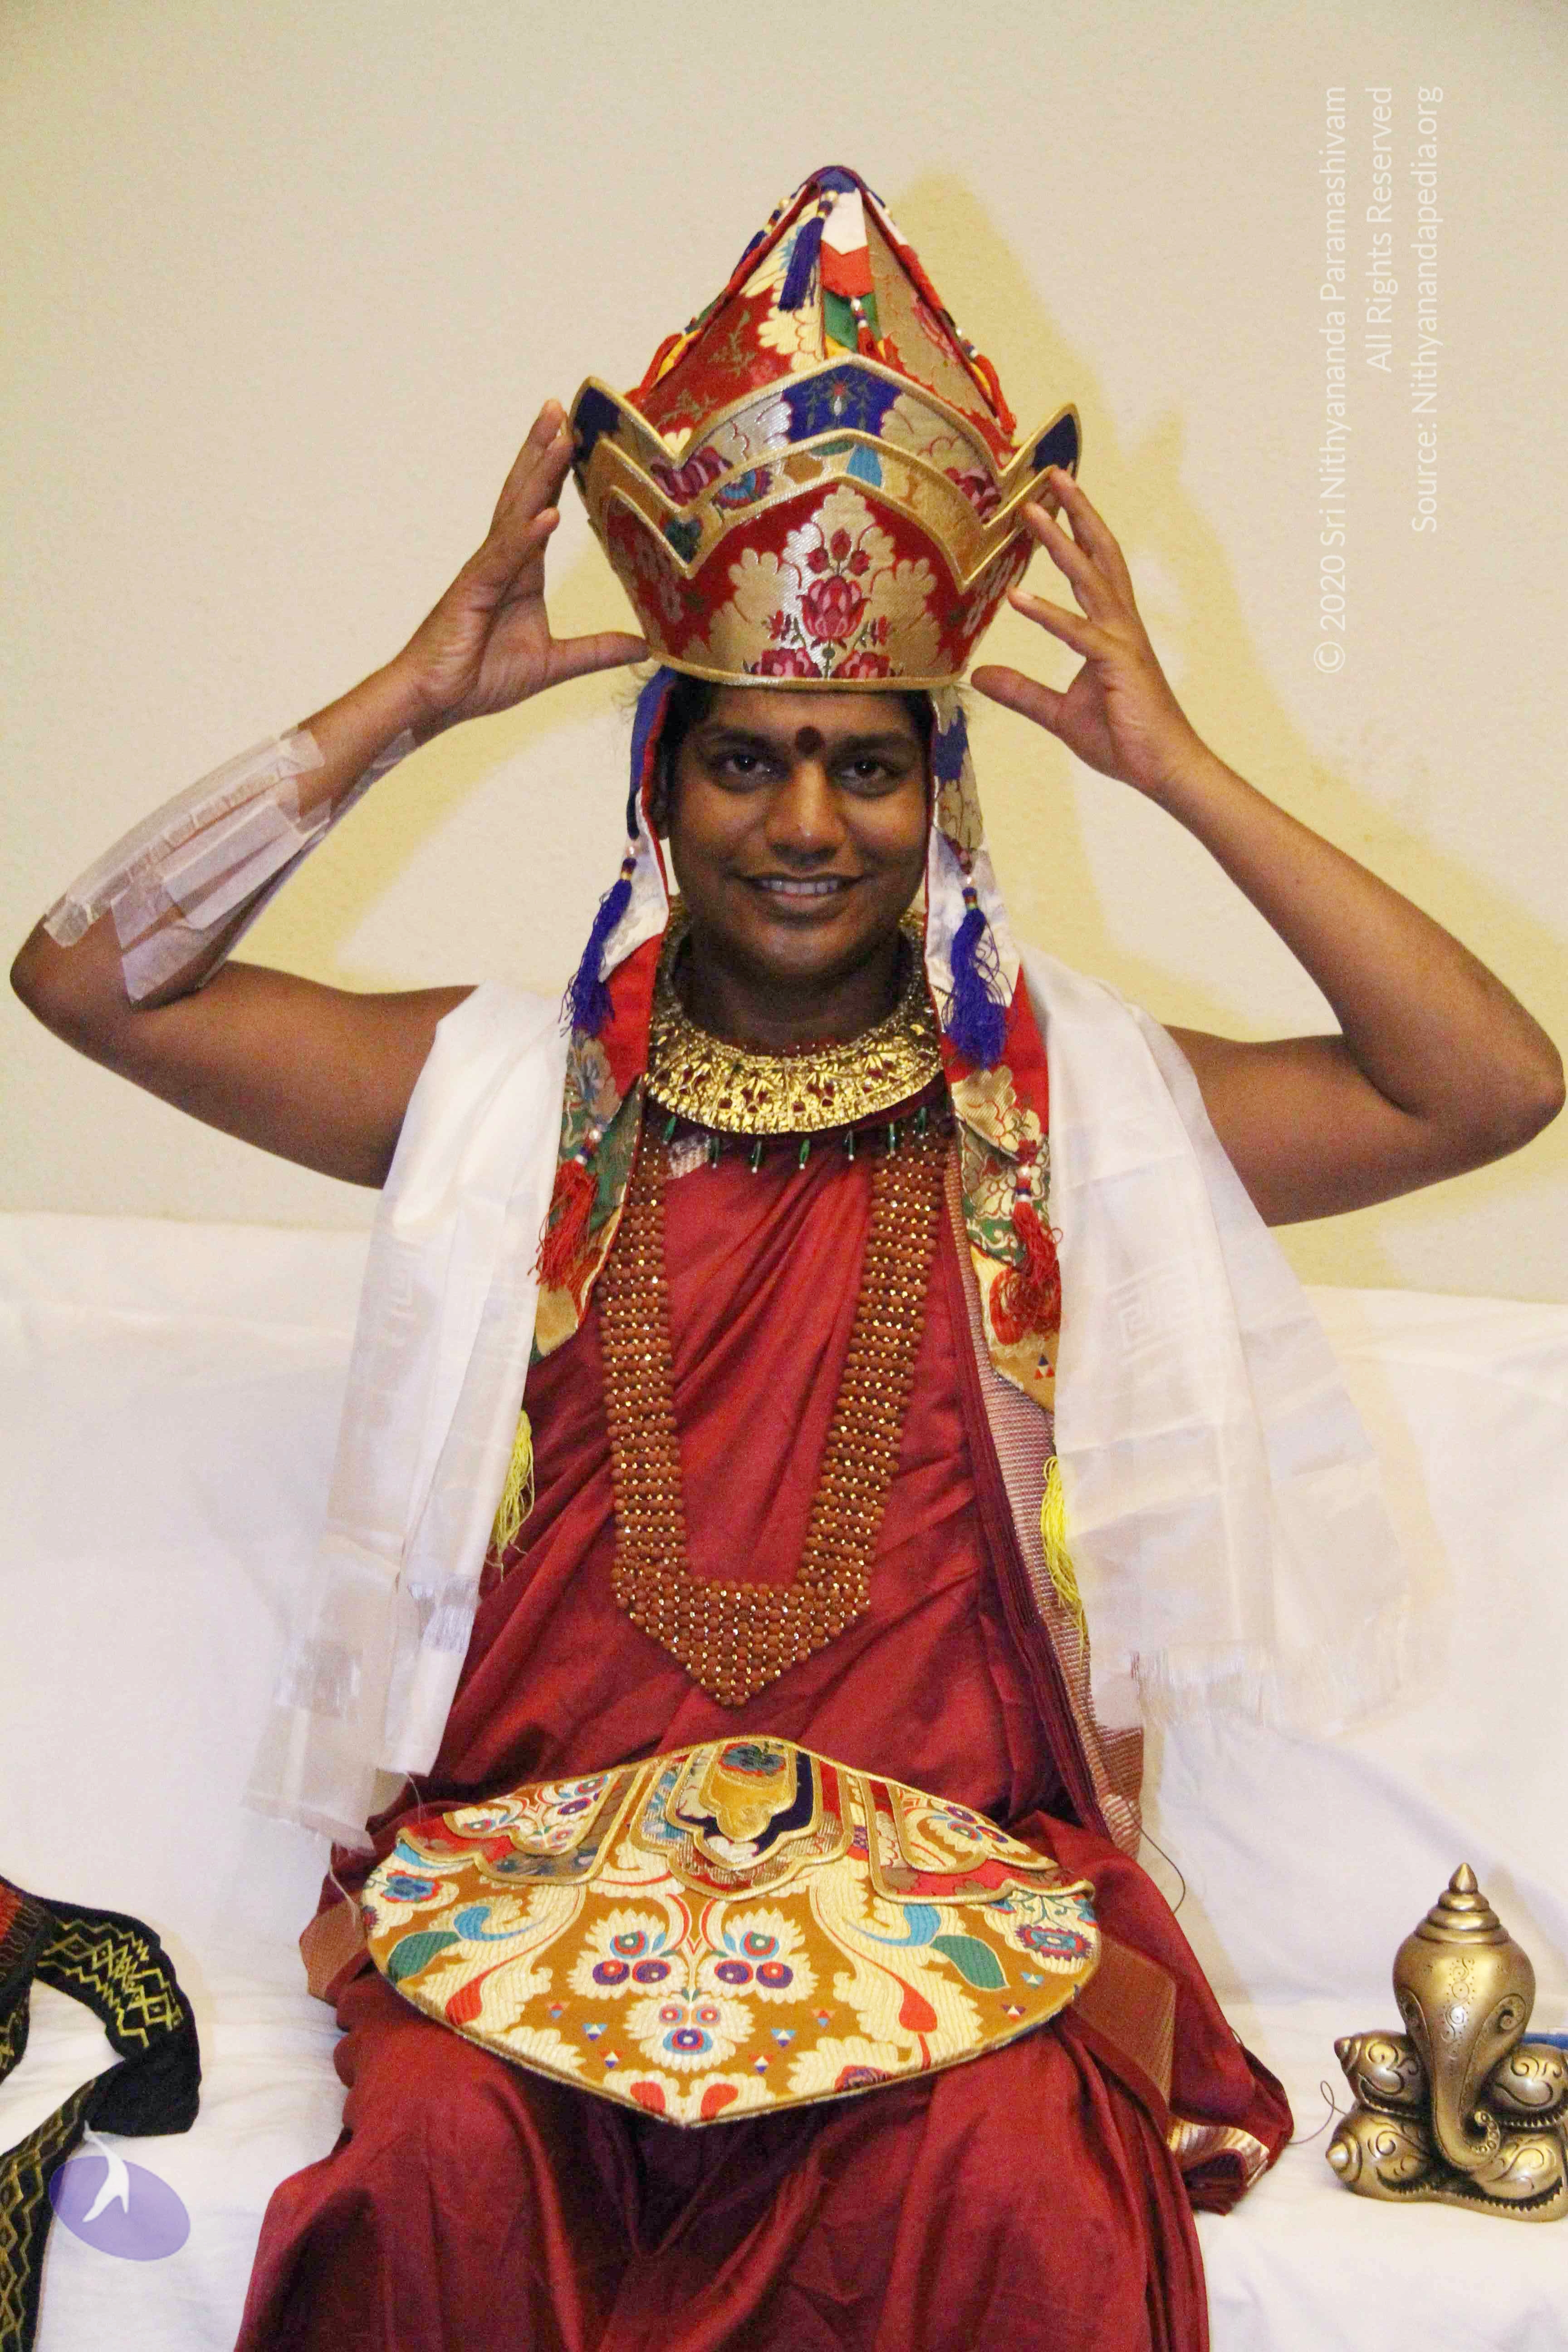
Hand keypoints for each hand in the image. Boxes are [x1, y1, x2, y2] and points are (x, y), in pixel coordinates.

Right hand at [392, 402, 646, 733]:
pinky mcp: (473, 593)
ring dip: (537, 474)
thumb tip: (643, 646)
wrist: (434, 702)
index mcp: (519, 570)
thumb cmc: (477, 677)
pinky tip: (546, 514)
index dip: (556, 472)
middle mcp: (502, 561)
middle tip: (560, 407)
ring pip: (515, 513)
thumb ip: (597, 651)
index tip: (576, 435)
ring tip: (559, 437)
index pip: (540, 508)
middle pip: (524, 494)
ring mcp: (485, 573)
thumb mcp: (553, 664)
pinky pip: (503, 559)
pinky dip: (525, 536)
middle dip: (542, 450)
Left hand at [972, 470, 1206, 801]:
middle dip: (1076, 512)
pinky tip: (1018, 598)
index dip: (1075, 531)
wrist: (1163, 769)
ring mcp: (1121, 641)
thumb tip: (981, 675)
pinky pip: (1079, 634)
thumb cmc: (1124, 739)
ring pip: (1091, 579)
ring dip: (1061, 542)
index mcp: (1110, 630)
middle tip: (1051, 474)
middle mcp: (1119, 625)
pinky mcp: (1118, 665)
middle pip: (1099, 554)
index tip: (1053, 500)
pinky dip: (1048, 615)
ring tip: (1033, 510)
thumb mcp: (1058, 713)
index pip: (1093, 568)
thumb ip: (1022, 691)